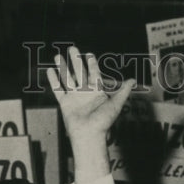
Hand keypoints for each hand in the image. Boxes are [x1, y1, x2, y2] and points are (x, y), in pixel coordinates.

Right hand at [46, 47, 134, 179]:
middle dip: (76, 60)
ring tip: (57, 56)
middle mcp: (85, 93)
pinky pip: (58, 90)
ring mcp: (74, 97)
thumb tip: (132, 80)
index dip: (92, 64)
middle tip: (72, 48)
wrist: (89, 135)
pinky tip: (50, 70)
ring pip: (67, 78)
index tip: (89, 54)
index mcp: (97, 92)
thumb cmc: (104, 122)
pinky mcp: (65, 103)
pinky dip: (53, 80)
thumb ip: (123, 92)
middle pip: (79, 72)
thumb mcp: (116, 104)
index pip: (94, 74)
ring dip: (62, 67)